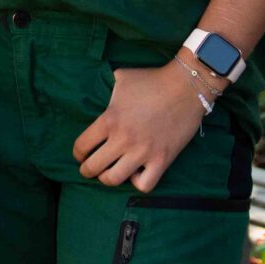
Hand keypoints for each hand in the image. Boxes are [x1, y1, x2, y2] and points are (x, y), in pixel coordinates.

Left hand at [71, 63, 211, 192]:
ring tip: (109, 173)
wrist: (186, 87)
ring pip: (113, 180)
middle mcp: (123, 139)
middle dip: (86, 170)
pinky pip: (144, 185)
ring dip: (107, 178)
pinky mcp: (162, 160)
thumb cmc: (152, 80)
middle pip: (93, 167)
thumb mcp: (121, 78)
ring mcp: (143, 152)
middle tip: (88, 168)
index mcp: (109, 120)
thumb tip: (99, 93)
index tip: (80, 155)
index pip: (82, 146)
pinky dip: (137, 182)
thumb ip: (107, 90)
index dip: (77, 153)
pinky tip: (137, 172)